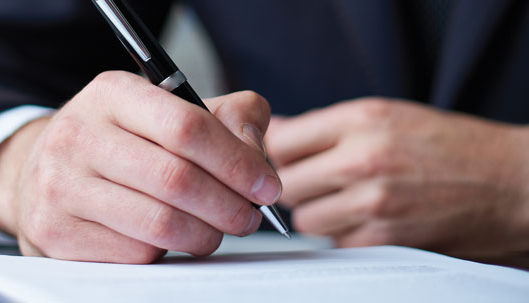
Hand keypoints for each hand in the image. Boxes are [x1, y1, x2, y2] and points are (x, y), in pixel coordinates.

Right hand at [0, 71, 280, 262]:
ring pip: (159, 224)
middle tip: (249, 218)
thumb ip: (226, 117)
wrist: (42, 168)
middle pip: (176, 180)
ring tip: (215, 231)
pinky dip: (167, 252)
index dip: (237, 162)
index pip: (187, 127)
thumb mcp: (166, 109)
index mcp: (112, 94)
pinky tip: (171, 239)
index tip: (266, 186)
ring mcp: (59, 186)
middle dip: (229, 206)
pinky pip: (134, 253)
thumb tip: (256, 157)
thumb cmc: (121, 140)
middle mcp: (78, 135)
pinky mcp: (54, 232)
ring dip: (204, 235)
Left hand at [265, 97, 528, 256]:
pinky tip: (368, 220)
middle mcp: (363, 159)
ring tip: (347, 203)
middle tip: (318, 183)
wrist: (511, 185)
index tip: (286, 159)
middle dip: (296, 186)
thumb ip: (328, 125)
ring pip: (304, 219)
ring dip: (318, 214)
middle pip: (286, 183)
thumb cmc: (452, 146)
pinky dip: (343, 235)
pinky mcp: (384, 241)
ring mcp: (373, 203)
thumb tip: (274, 131)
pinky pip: (334, 243)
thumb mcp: (389, 115)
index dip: (278, 152)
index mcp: (362, 119)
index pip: (281, 141)